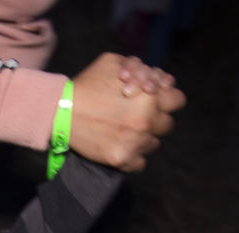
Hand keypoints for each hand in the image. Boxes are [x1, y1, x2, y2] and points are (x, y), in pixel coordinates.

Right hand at [69, 52, 185, 171]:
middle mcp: (146, 121)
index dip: (167, 99)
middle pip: (167, 125)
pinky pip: (140, 163)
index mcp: (149, 96)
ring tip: (124, 131)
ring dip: (143, 138)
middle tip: (136, 116)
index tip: (155, 101)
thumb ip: (139, 68)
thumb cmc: (87, 85)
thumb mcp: (112, 63)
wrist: (60, 111)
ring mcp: (135, 142)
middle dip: (155, 119)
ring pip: (153, 144)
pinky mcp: (122, 159)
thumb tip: (156, 79)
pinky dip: (133, 157)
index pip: (177, 100)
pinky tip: (120, 146)